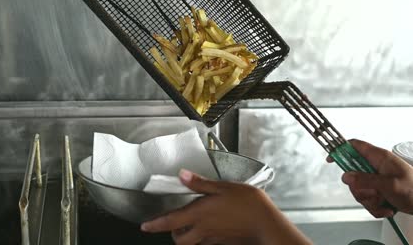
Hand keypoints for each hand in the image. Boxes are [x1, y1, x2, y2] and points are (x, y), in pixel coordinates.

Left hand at [141, 170, 310, 244]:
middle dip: (172, 233)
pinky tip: (208, 227)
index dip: (155, 224)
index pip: (170, 222)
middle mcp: (203, 229)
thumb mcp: (223, 187)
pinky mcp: (222, 242)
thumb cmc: (248, 204)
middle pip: (179, 239)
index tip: (145, 226)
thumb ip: (200, 183)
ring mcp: (213, 238)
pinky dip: (201, 238)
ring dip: (185, 236)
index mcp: (200, 213)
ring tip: (189, 225)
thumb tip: (182, 175)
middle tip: (172, 223)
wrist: (266, 223)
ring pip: (191, 243)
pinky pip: (205, 244)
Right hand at [328, 139, 412, 216]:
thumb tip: (346, 176)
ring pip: (358, 189)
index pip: (354, 146)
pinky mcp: (378, 191)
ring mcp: (376, 179)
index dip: (340, 149)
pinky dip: (375, 207)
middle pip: (352, 173)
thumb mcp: (389, 185)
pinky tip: (387, 208)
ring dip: (368, 200)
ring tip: (383, 203)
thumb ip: (366, 180)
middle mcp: (375, 167)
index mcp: (379, 157)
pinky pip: (367, 199)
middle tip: (371, 194)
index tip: (330, 159)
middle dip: (359, 188)